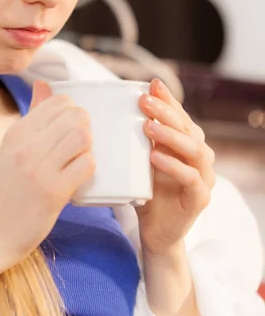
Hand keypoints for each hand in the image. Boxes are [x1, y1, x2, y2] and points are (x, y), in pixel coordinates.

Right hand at [0, 81, 94, 273]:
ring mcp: (40, 168)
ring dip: (88, 147)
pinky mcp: (54, 191)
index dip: (72, 111)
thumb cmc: (6, 189)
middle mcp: (26, 146)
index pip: (58, 102)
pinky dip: (88, 167)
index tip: (70, 127)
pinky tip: (78, 175)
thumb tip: (44, 84)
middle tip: (78, 145)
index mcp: (16, 132)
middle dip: (85, 127)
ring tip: (78, 158)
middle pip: (75, 116)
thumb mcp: (12, 147)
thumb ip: (32, 115)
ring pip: (83, 136)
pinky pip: (86, 164)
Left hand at [137, 78, 215, 256]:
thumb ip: (137, 139)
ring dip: (169, 135)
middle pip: (187, 127)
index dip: (168, 99)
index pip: (180, 115)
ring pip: (193, 149)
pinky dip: (173, 165)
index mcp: (187, 143)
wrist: (155, 231)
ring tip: (147, 127)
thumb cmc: (146, 191)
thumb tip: (111, 110)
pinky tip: (154, 157)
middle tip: (144, 102)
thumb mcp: (140, 160)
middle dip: (165, 112)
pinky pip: (190, 177)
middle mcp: (200, 155)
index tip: (152, 84)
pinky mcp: (200, 198)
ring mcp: (204, 177)